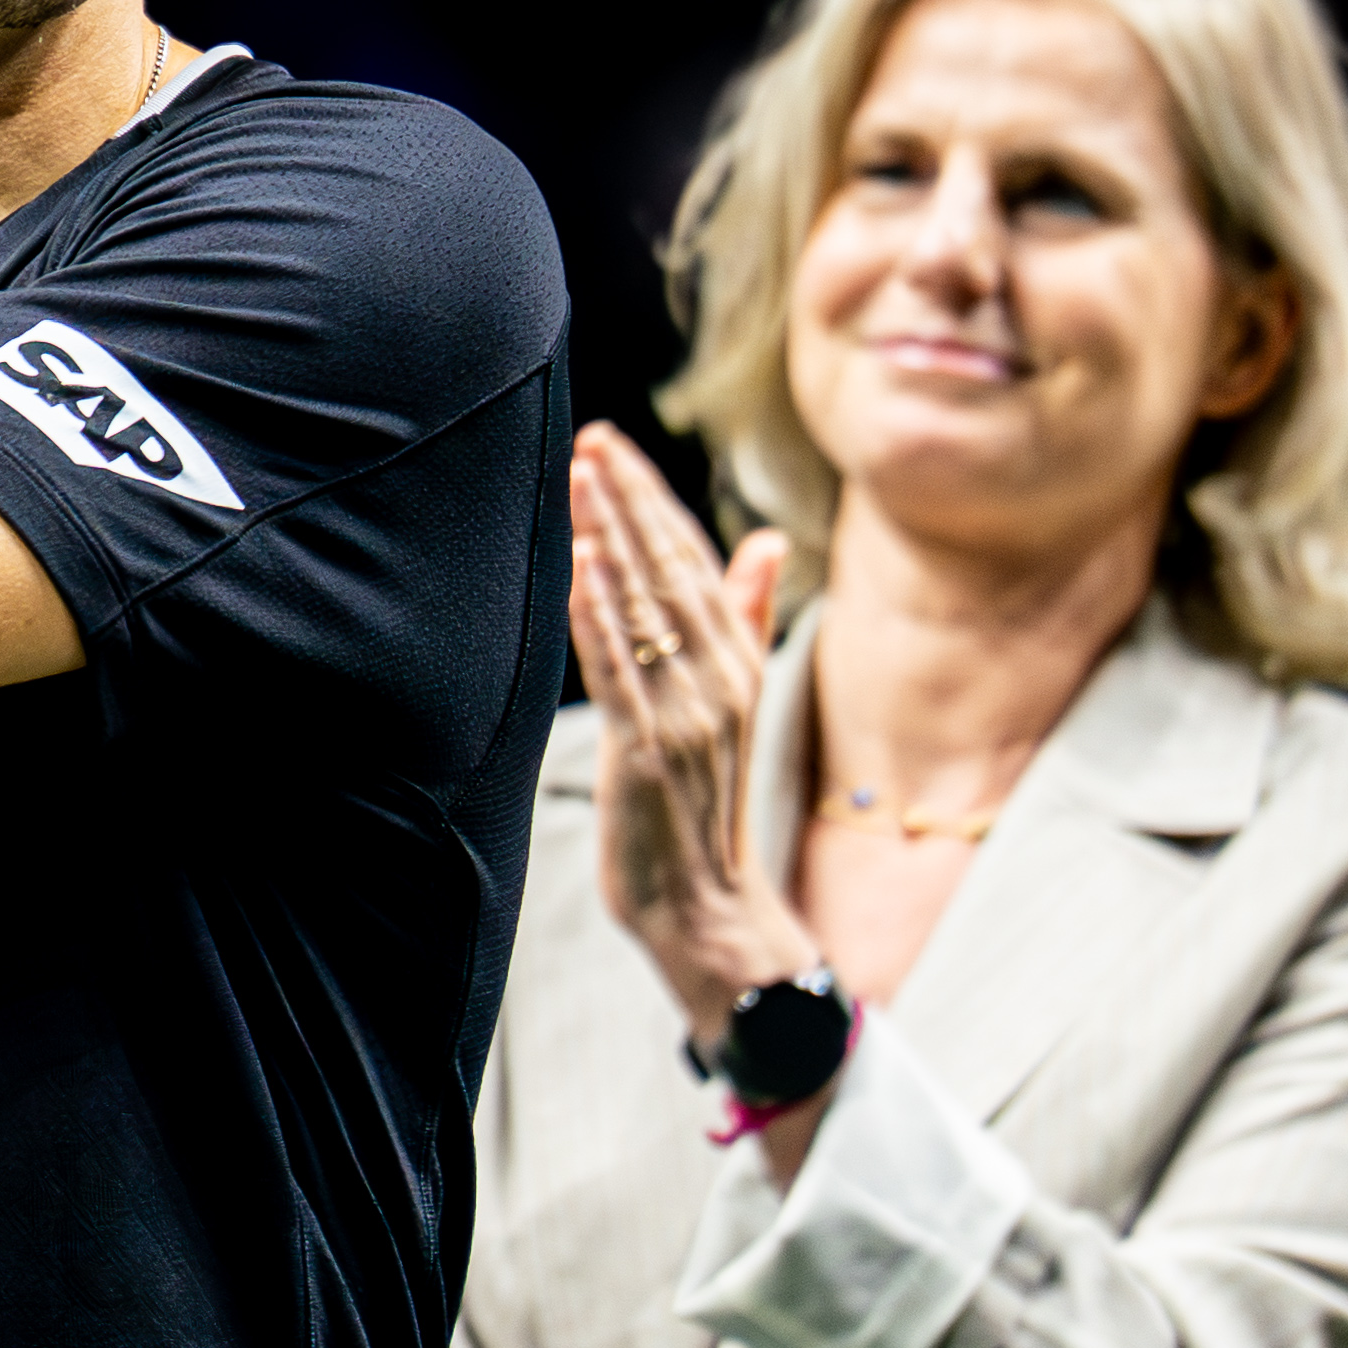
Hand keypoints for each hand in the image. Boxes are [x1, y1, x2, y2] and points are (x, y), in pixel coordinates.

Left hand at [569, 422, 812, 1044]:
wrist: (707, 908)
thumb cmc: (704, 802)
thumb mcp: (733, 702)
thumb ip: (743, 619)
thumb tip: (767, 542)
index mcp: (738, 663)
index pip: (694, 561)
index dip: (652, 500)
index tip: (614, 444)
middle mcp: (720, 681)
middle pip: (671, 572)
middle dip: (629, 501)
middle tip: (591, 439)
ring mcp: (687, 717)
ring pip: (645, 610)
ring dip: (610, 540)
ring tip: (580, 480)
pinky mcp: (650, 754)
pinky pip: (621, 672)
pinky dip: (601, 617)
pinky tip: (582, 569)